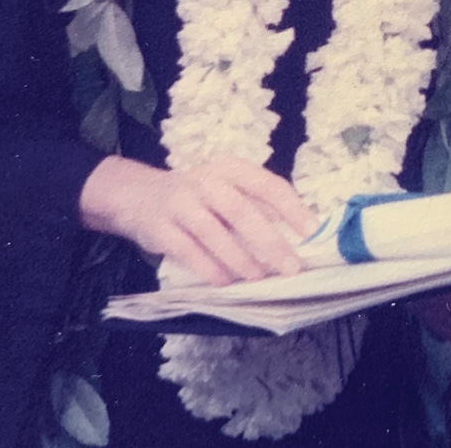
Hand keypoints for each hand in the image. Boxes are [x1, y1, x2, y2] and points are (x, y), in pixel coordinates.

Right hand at [79, 154, 316, 286]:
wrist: (138, 196)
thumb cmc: (197, 196)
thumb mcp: (225, 189)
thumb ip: (254, 204)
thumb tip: (293, 233)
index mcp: (231, 168)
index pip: (268, 185)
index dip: (292, 208)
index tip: (312, 232)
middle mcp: (206, 180)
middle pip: (242, 211)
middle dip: (270, 241)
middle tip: (291, 267)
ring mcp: (181, 203)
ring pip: (214, 232)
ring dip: (240, 258)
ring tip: (260, 277)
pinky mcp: (160, 227)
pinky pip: (187, 250)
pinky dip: (208, 268)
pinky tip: (225, 282)